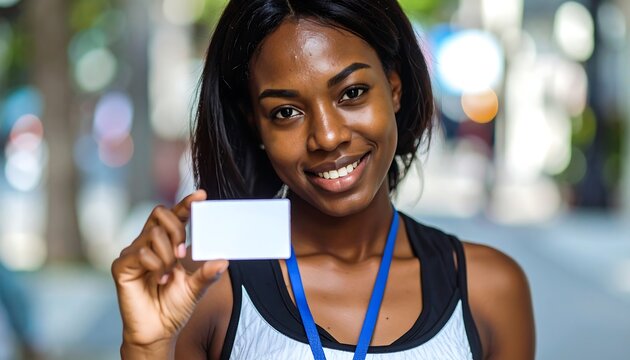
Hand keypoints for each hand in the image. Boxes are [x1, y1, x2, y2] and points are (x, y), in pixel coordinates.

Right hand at [111, 190, 227, 349]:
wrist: (158, 330)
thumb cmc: (174, 306)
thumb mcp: (197, 287)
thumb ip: (208, 272)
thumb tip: (223, 260)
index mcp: (167, 242)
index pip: (175, 215)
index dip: (186, 203)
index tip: (201, 195)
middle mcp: (148, 243)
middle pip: (160, 213)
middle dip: (177, 229)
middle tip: (182, 253)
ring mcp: (133, 253)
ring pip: (153, 233)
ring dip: (167, 255)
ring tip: (169, 275)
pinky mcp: (122, 266)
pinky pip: (141, 253)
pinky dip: (156, 266)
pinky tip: (159, 280)